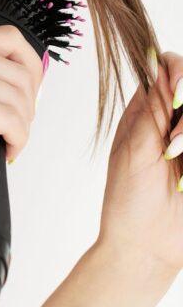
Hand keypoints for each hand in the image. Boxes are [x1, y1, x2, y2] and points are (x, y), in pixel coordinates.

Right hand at [0, 24, 44, 188]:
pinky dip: (17, 139)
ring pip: (19, 98)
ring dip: (24, 125)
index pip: (10, 39)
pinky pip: (10, 121)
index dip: (30, 66)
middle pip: (20, 71)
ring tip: (12, 141)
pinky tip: (7, 150)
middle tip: (21, 123)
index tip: (28, 89)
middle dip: (29, 103)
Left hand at [97, 49, 182, 272]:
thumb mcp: (135, 149)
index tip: (175, 97)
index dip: (180, 72)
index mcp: (148, 111)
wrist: (144, 248)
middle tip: (171, 144)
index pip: (171, 67)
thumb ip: (153, 107)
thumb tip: (155, 59)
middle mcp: (174, 121)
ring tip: (175, 157)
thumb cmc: (128, 201)